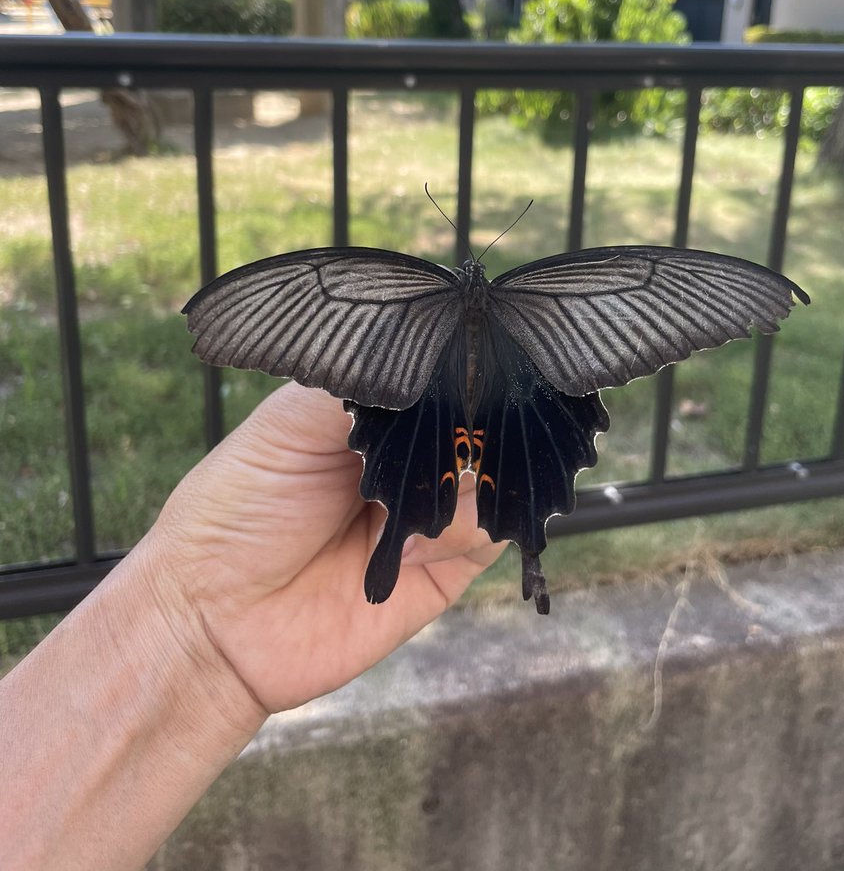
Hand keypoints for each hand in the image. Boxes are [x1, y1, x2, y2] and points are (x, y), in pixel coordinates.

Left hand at [144, 382, 505, 714]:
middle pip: (481, 415)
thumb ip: (364, 382)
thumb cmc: (237, 508)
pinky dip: (464, 531)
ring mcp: (432, 504)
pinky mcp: (448, 563)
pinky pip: (493, 532)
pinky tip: (408, 549)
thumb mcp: (291, 422)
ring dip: (465, 480)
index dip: (458, 363)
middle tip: (442, 435)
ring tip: (402, 503)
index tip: (466, 362)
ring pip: (498, 470)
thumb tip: (435, 349)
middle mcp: (410, 449)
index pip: (440, 367)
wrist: (217, 623)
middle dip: (474, 420)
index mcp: (373, 403)